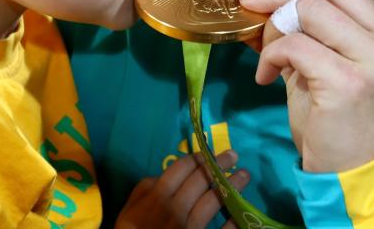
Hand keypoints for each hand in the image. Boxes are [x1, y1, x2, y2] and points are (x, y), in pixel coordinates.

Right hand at [115, 150, 247, 228]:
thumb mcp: (128, 213)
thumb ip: (142, 191)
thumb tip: (160, 176)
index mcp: (157, 199)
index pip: (179, 170)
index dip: (196, 158)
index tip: (209, 152)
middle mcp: (175, 211)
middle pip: (199, 182)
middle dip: (217, 166)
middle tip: (233, 154)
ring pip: (212, 203)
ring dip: (230, 186)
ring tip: (245, 175)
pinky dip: (232, 224)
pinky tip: (242, 213)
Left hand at [239, 0, 373, 172]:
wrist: (352, 174)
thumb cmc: (335, 118)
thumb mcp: (321, 62)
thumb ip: (301, 26)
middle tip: (250, 7)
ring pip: (309, 8)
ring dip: (275, 28)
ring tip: (269, 56)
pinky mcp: (350, 83)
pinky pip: (295, 45)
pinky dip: (271, 56)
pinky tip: (266, 77)